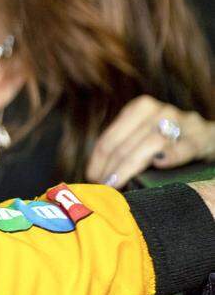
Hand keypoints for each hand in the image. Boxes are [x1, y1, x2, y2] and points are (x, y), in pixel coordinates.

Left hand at [86, 96, 214, 187]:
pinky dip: (172, 155)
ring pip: (151, 142)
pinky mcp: (202, 137)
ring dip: (131, 165)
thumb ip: (126, 146)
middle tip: (104, 185)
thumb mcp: (146, 135)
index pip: (112, 135)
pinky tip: (159, 164)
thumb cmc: (172, 139)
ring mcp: (182, 123)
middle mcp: (160, 112)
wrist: (210, 137)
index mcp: (141, 109)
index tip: (92, 176)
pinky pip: (185, 146)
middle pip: (128, 141)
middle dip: (112, 166)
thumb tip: (98, 172)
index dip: (99, 158)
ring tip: (119, 182)